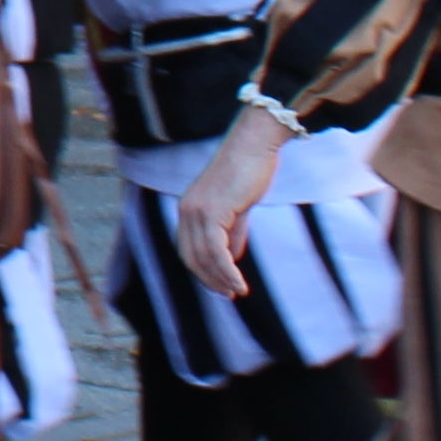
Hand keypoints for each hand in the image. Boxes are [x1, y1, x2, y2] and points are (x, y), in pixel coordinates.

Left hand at [171, 108, 286, 299]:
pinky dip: (227, 271)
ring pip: (203, 257)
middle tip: (229, 295)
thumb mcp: (238, 208)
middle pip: (191, 256)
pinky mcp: (211, 211)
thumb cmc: (248, 171)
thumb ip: (233, 232)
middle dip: (209, 280)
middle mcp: (186, 210)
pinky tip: (238, 283)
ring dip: (220, 279)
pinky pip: (216, 251)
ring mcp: (196, 210)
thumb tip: (232, 258)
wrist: (254, 146)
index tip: (219, 286)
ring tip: (237, 292)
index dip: (202, 270)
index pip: (187, 248)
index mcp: (189, 208)